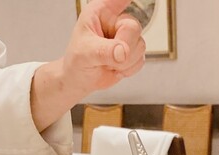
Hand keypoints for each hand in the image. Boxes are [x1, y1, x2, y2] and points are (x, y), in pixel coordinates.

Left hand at [31, 0, 144, 131]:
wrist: (80, 80)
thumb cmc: (77, 60)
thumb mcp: (85, 53)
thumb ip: (104, 51)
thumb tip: (123, 52)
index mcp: (101, 11)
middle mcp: (116, 20)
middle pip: (134, 28)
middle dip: (124, 48)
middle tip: (107, 58)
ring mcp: (126, 36)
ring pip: (140, 45)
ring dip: (125, 62)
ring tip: (108, 63)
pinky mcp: (133, 52)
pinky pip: (141, 60)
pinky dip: (129, 69)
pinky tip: (115, 68)